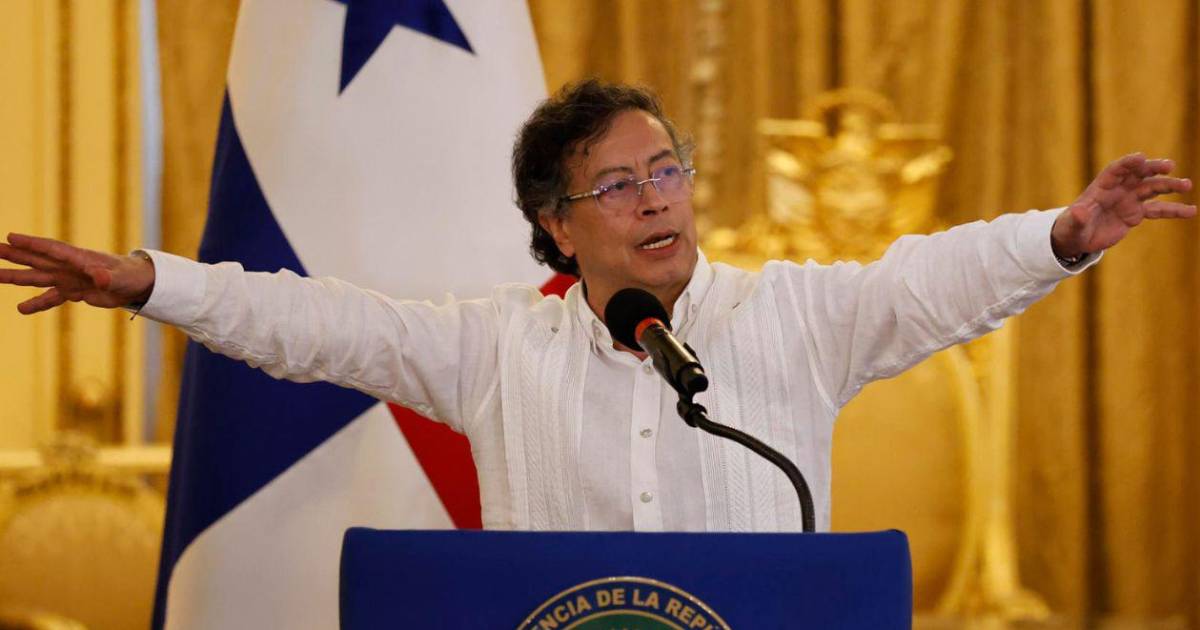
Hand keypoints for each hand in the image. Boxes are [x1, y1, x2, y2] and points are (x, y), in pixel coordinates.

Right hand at [0, 233, 155, 314]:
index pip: (51, 249)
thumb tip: (99, 278)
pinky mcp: (72, 292)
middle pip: (37, 260)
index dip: (32, 243)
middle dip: (15, 255)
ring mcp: (68, 279)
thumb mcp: (119, 277)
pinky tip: (21, 308)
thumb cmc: (128, 275)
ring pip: (37, 277)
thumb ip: (107, 277)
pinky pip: (50, 298)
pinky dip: (36, 303)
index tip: (11, 237)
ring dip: (17, 276)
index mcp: (78, 258)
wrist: (134, 284)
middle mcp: (68, 267)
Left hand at [1051, 153, 1195, 257]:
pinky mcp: (1136, 213)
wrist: (1078, 238)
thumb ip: (1077, 218)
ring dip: (1169, 186)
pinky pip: (1158, 210)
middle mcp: (1118, 189)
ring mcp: (1129, 200)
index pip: (1116, 170)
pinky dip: (1174, 210)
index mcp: (1101, 187)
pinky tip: (1191, 211)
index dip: (1128, 163)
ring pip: (1152, 189)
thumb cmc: (1072, 227)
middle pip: (1138, 174)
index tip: (1141, 158)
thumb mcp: (1072, 225)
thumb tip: (1078, 212)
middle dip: (1153, 169)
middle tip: (1170, 166)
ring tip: (1187, 185)